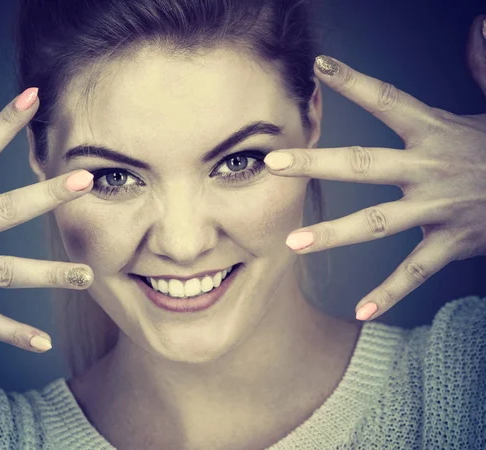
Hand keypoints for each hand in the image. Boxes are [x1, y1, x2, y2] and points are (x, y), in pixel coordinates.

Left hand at [263, 15, 485, 321]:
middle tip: (274, 165)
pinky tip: (361, 312)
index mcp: (436, 130)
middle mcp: (431, 168)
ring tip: (293, 243)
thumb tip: (475, 25)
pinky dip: (390, 293)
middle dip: (317, 163)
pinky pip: (416, 272)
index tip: (318, 69)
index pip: (388, 99)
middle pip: (364, 164)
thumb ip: (484, 63)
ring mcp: (439, 209)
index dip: (353, 82)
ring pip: (378, 223)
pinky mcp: (452, 243)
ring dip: (334, 234)